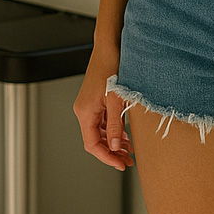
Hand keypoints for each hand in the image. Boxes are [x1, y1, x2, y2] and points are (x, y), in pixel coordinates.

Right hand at [73, 42, 134, 170]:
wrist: (110, 48)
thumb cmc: (111, 68)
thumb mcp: (116, 100)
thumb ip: (114, 125)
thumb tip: (114, 147)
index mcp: (85, 112)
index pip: (92, 144)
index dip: (106, 157)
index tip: (120, 164)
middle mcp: (84, 110)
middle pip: (95, 140)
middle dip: (111, 153)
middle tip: (128, 161)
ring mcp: (89, 106)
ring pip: (99, 132)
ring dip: (113, 143)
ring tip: (129, 151)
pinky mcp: (96, 101)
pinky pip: (102, 122)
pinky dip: (113, 131)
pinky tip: (125, 136)